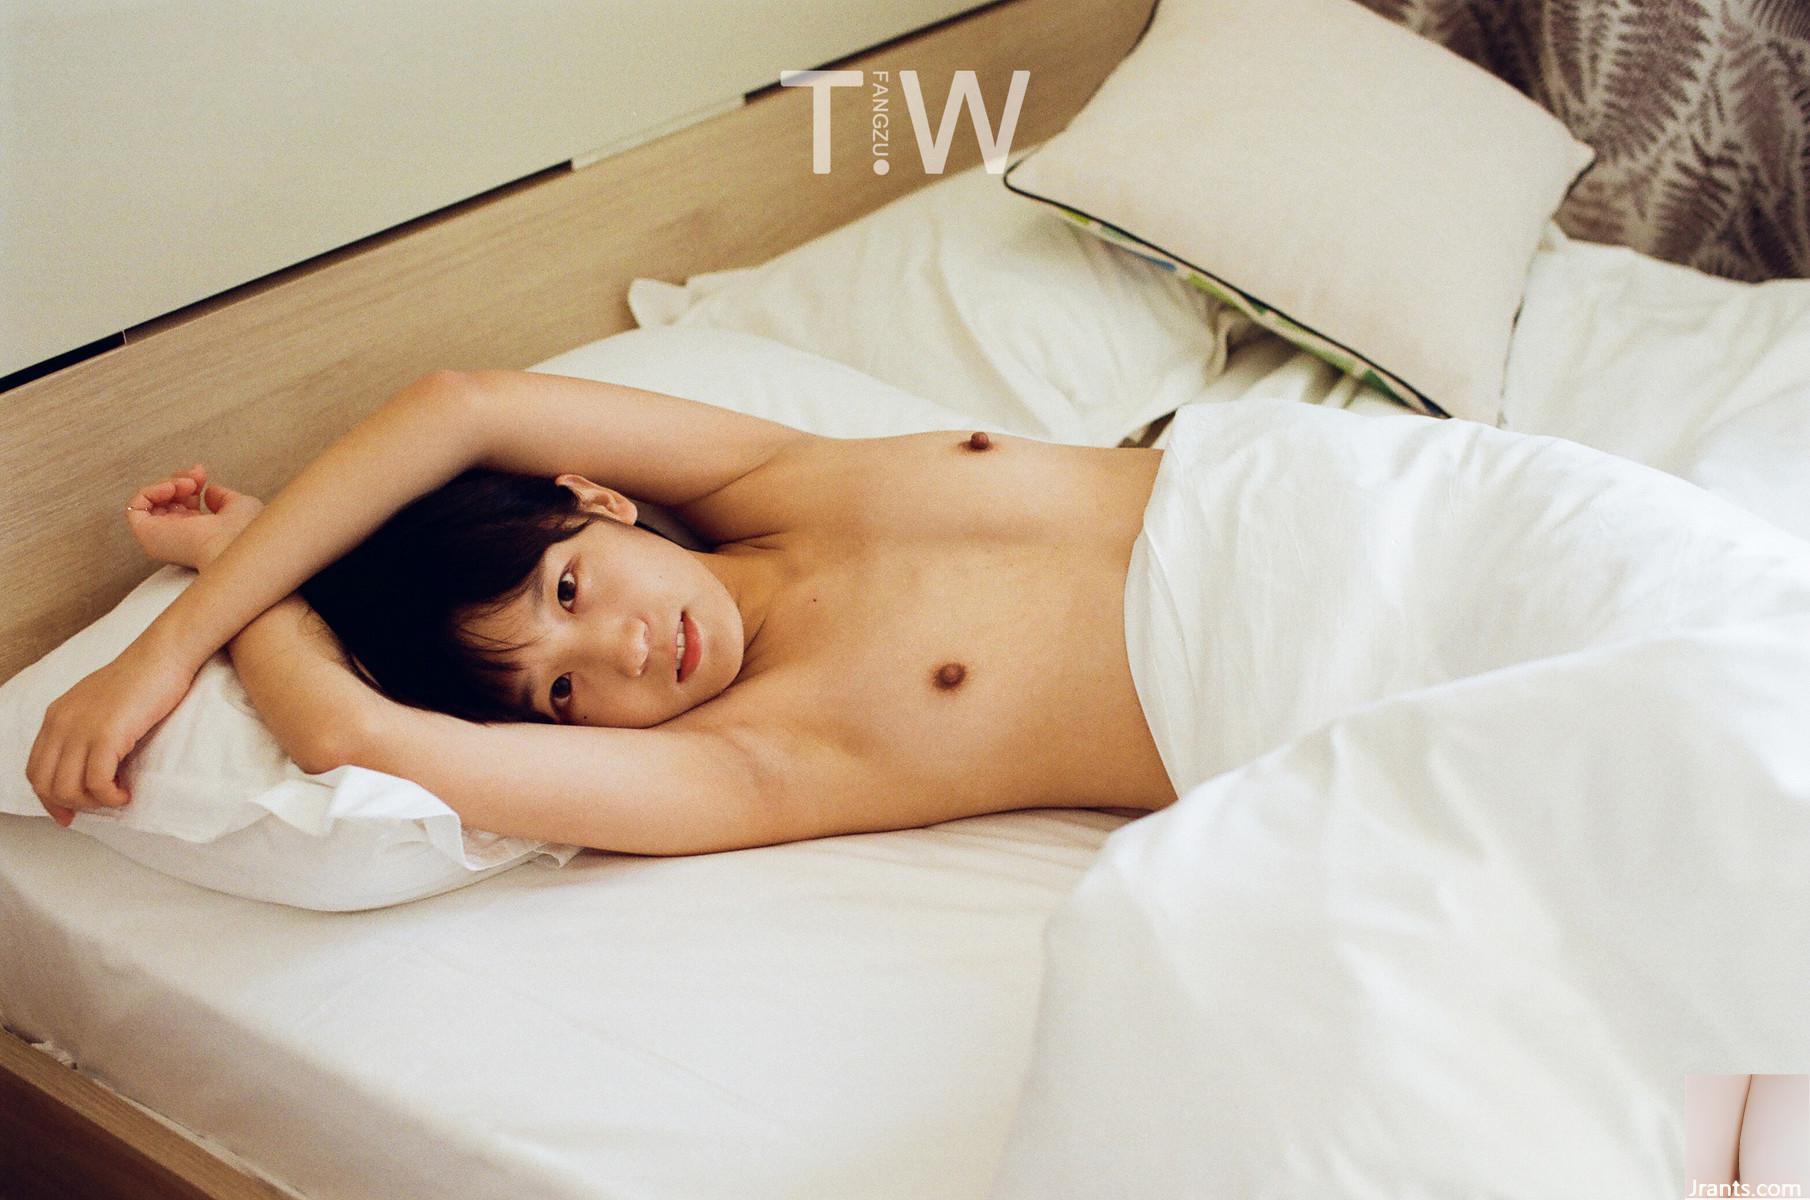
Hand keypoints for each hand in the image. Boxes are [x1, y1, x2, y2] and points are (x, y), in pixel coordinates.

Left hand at [25, 638, 196, 825]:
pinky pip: (97, 782)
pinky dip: (110, 796)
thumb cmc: (143, 678)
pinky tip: (125, 793)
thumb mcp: (99, 704)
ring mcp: (82, 729)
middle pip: (46, 784)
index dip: (49, 799)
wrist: (163, 656)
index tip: (68, 813)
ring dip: (92, 803)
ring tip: (115, 797)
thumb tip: (91, 762)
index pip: (35, 770)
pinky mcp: (107, 735)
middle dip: (70, 805)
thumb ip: (85, 728)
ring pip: (67, 788)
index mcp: (56, 716)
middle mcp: (61, 724)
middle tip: (99, 808)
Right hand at [125, 465, 263, 569]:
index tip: (202, 474)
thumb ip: (222, 497)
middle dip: (179, 479)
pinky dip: (151, 491)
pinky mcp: (147, 534)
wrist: (236, 546)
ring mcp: (161, 536)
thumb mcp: (239, 506)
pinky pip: (136, 507)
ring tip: (188, 484)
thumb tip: (208, 491)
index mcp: (199, 532)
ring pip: (151, 501)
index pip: (183, 502)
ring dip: (168, 484)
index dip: (189, 482)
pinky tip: (171, 489)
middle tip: (196, 477)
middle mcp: (178, 535)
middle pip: (165, 499)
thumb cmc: (245, 533)